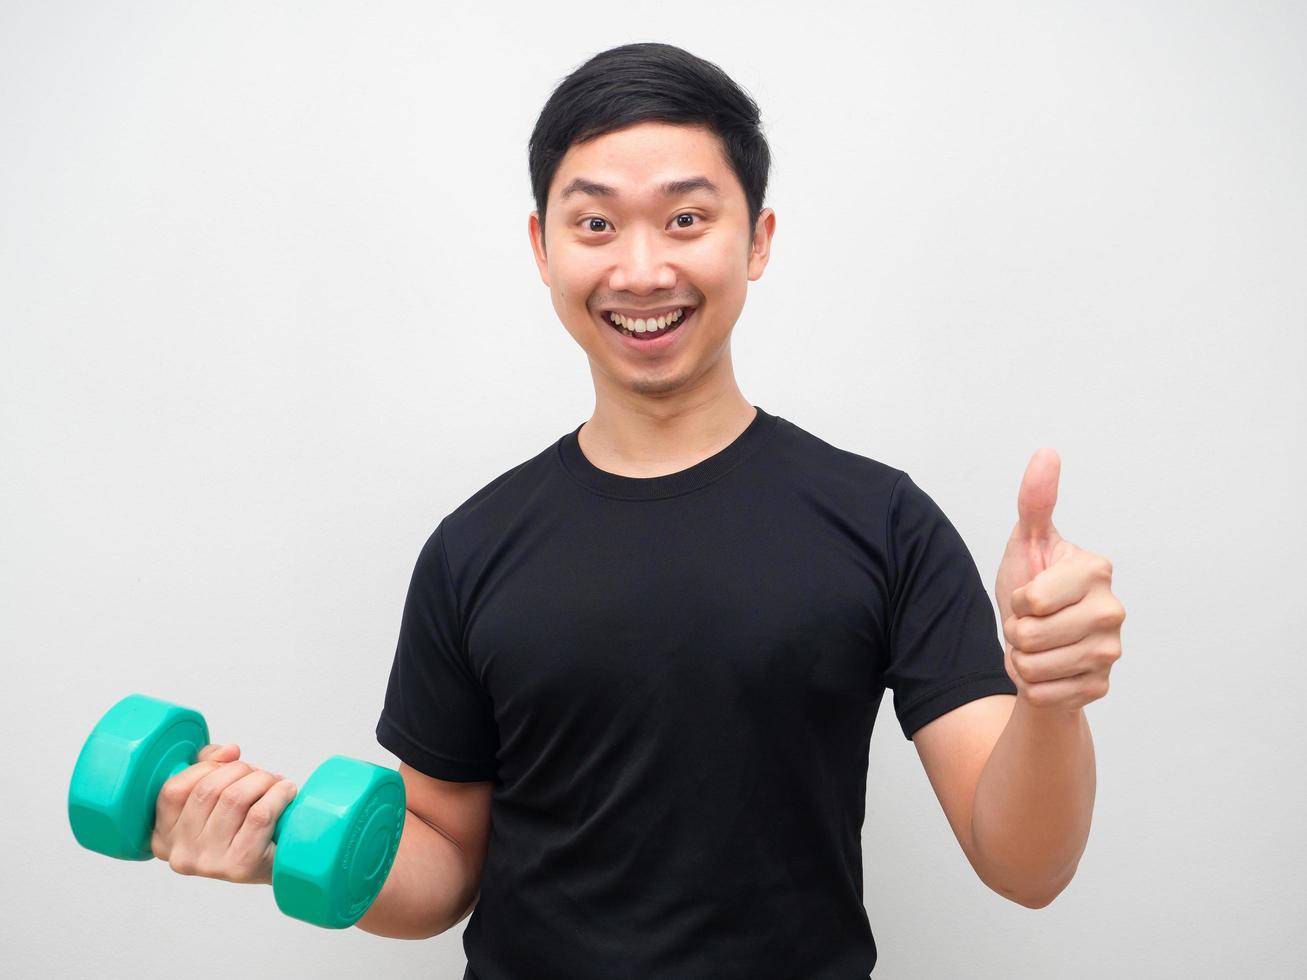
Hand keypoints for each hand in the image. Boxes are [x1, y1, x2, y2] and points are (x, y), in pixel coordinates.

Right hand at [151, 742, 297, 884]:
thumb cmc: (242, 827)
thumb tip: (228, 751)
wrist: (276, 865)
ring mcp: (209, 863)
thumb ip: (210, 766)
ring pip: (235, 798)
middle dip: (240, 770)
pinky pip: (260, 814)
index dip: (205, 767)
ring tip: (274, 782)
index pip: (172, 790)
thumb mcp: (216, 799)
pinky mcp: (241, 865)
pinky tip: (286, 791)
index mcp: (164, 837)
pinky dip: (278, 794)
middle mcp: (181, 854)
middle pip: (208, 789)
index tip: (230, 761)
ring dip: (262, 779)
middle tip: (259, 773)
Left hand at [994, 448, 1126, 711]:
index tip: (1031, 593)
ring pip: (1033, 667)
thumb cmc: (1033, 587)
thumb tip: (1046, 453)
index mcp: (1096, 570)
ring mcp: (1112, 651)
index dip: (1016, 600)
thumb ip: (1035, 501)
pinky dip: (1032, 686)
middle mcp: (1113, 610)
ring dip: (1021, 659)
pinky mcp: (1101, 686)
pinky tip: (1047, 670)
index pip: (1029, 599)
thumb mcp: (1027, 543)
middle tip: (1031, 622)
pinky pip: (1042, 694)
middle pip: (1029, 636)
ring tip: (1037, 645)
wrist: (1037, 646)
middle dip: (1016, 632)